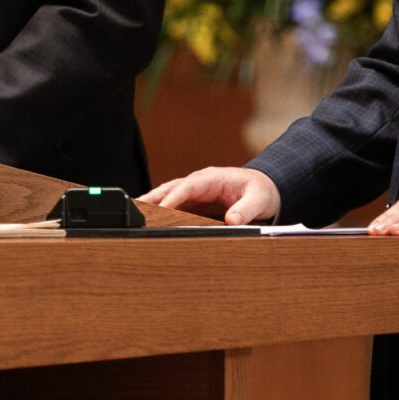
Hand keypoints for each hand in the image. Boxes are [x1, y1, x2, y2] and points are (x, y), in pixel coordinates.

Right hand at [140, 167, 280, 225]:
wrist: (264, 188)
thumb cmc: (261, 191)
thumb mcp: (259, 199)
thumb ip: (246, 209)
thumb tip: (232, 220)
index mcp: (213, 178)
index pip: (189, 186)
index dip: (175, 196)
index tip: (163, 207)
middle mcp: (200, 183)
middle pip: (172, 188)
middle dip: (154, 198)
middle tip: (136, 209)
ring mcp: (196, 193)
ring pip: (169, 196)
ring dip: (153, 204)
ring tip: (134, 215)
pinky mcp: (195, 203)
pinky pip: (175, 206)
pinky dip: (161, 211)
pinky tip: (150, 221)